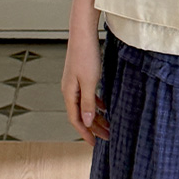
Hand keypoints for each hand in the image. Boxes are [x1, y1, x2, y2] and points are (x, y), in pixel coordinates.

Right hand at [62, 23, 109, 143]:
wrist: (83, 34)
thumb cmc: (86, 56)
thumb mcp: (90, 82)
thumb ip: (88, 102)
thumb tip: (86, 121)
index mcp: (69, 93)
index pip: (76, 120)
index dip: (85, 133)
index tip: (94, 145)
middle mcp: (70, 90)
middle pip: (81, 115)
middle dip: (94, 127)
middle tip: (108, 137)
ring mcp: (75, 84)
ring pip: (86, 106)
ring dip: (97, 117)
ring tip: (109, 125)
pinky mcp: (82, 77)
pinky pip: (89, 96)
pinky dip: (97, 104)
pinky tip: (106, 108)